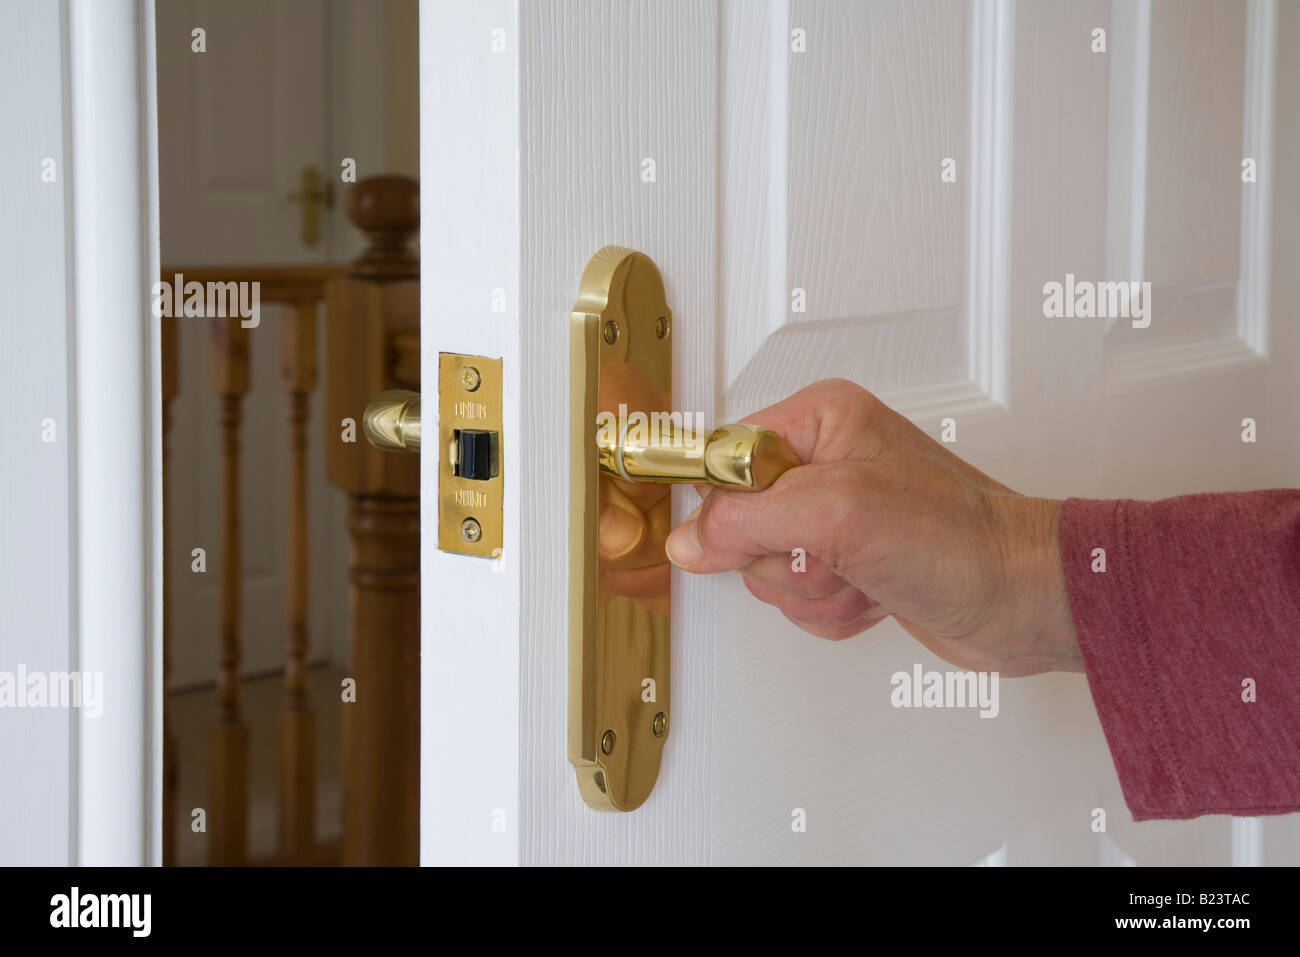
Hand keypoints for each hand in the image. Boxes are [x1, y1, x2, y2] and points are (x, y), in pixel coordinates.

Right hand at [662, 379, 1079, 675]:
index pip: (723, 459)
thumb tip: (690, 539)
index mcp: (820, 420)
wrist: (1023, 599)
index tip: (764, 535)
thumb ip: (748, 519)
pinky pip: (798, 598)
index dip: (731, 508)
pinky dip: (833, 610)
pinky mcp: (848, 561)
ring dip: (813, 590)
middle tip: (837, 553)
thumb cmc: (961, 541)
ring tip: (865, 574)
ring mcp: (836, 516)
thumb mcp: (838, 513)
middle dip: (786, 559)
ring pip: (765, 568)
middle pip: (738, 523)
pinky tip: (874, 594)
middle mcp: (824, 462)